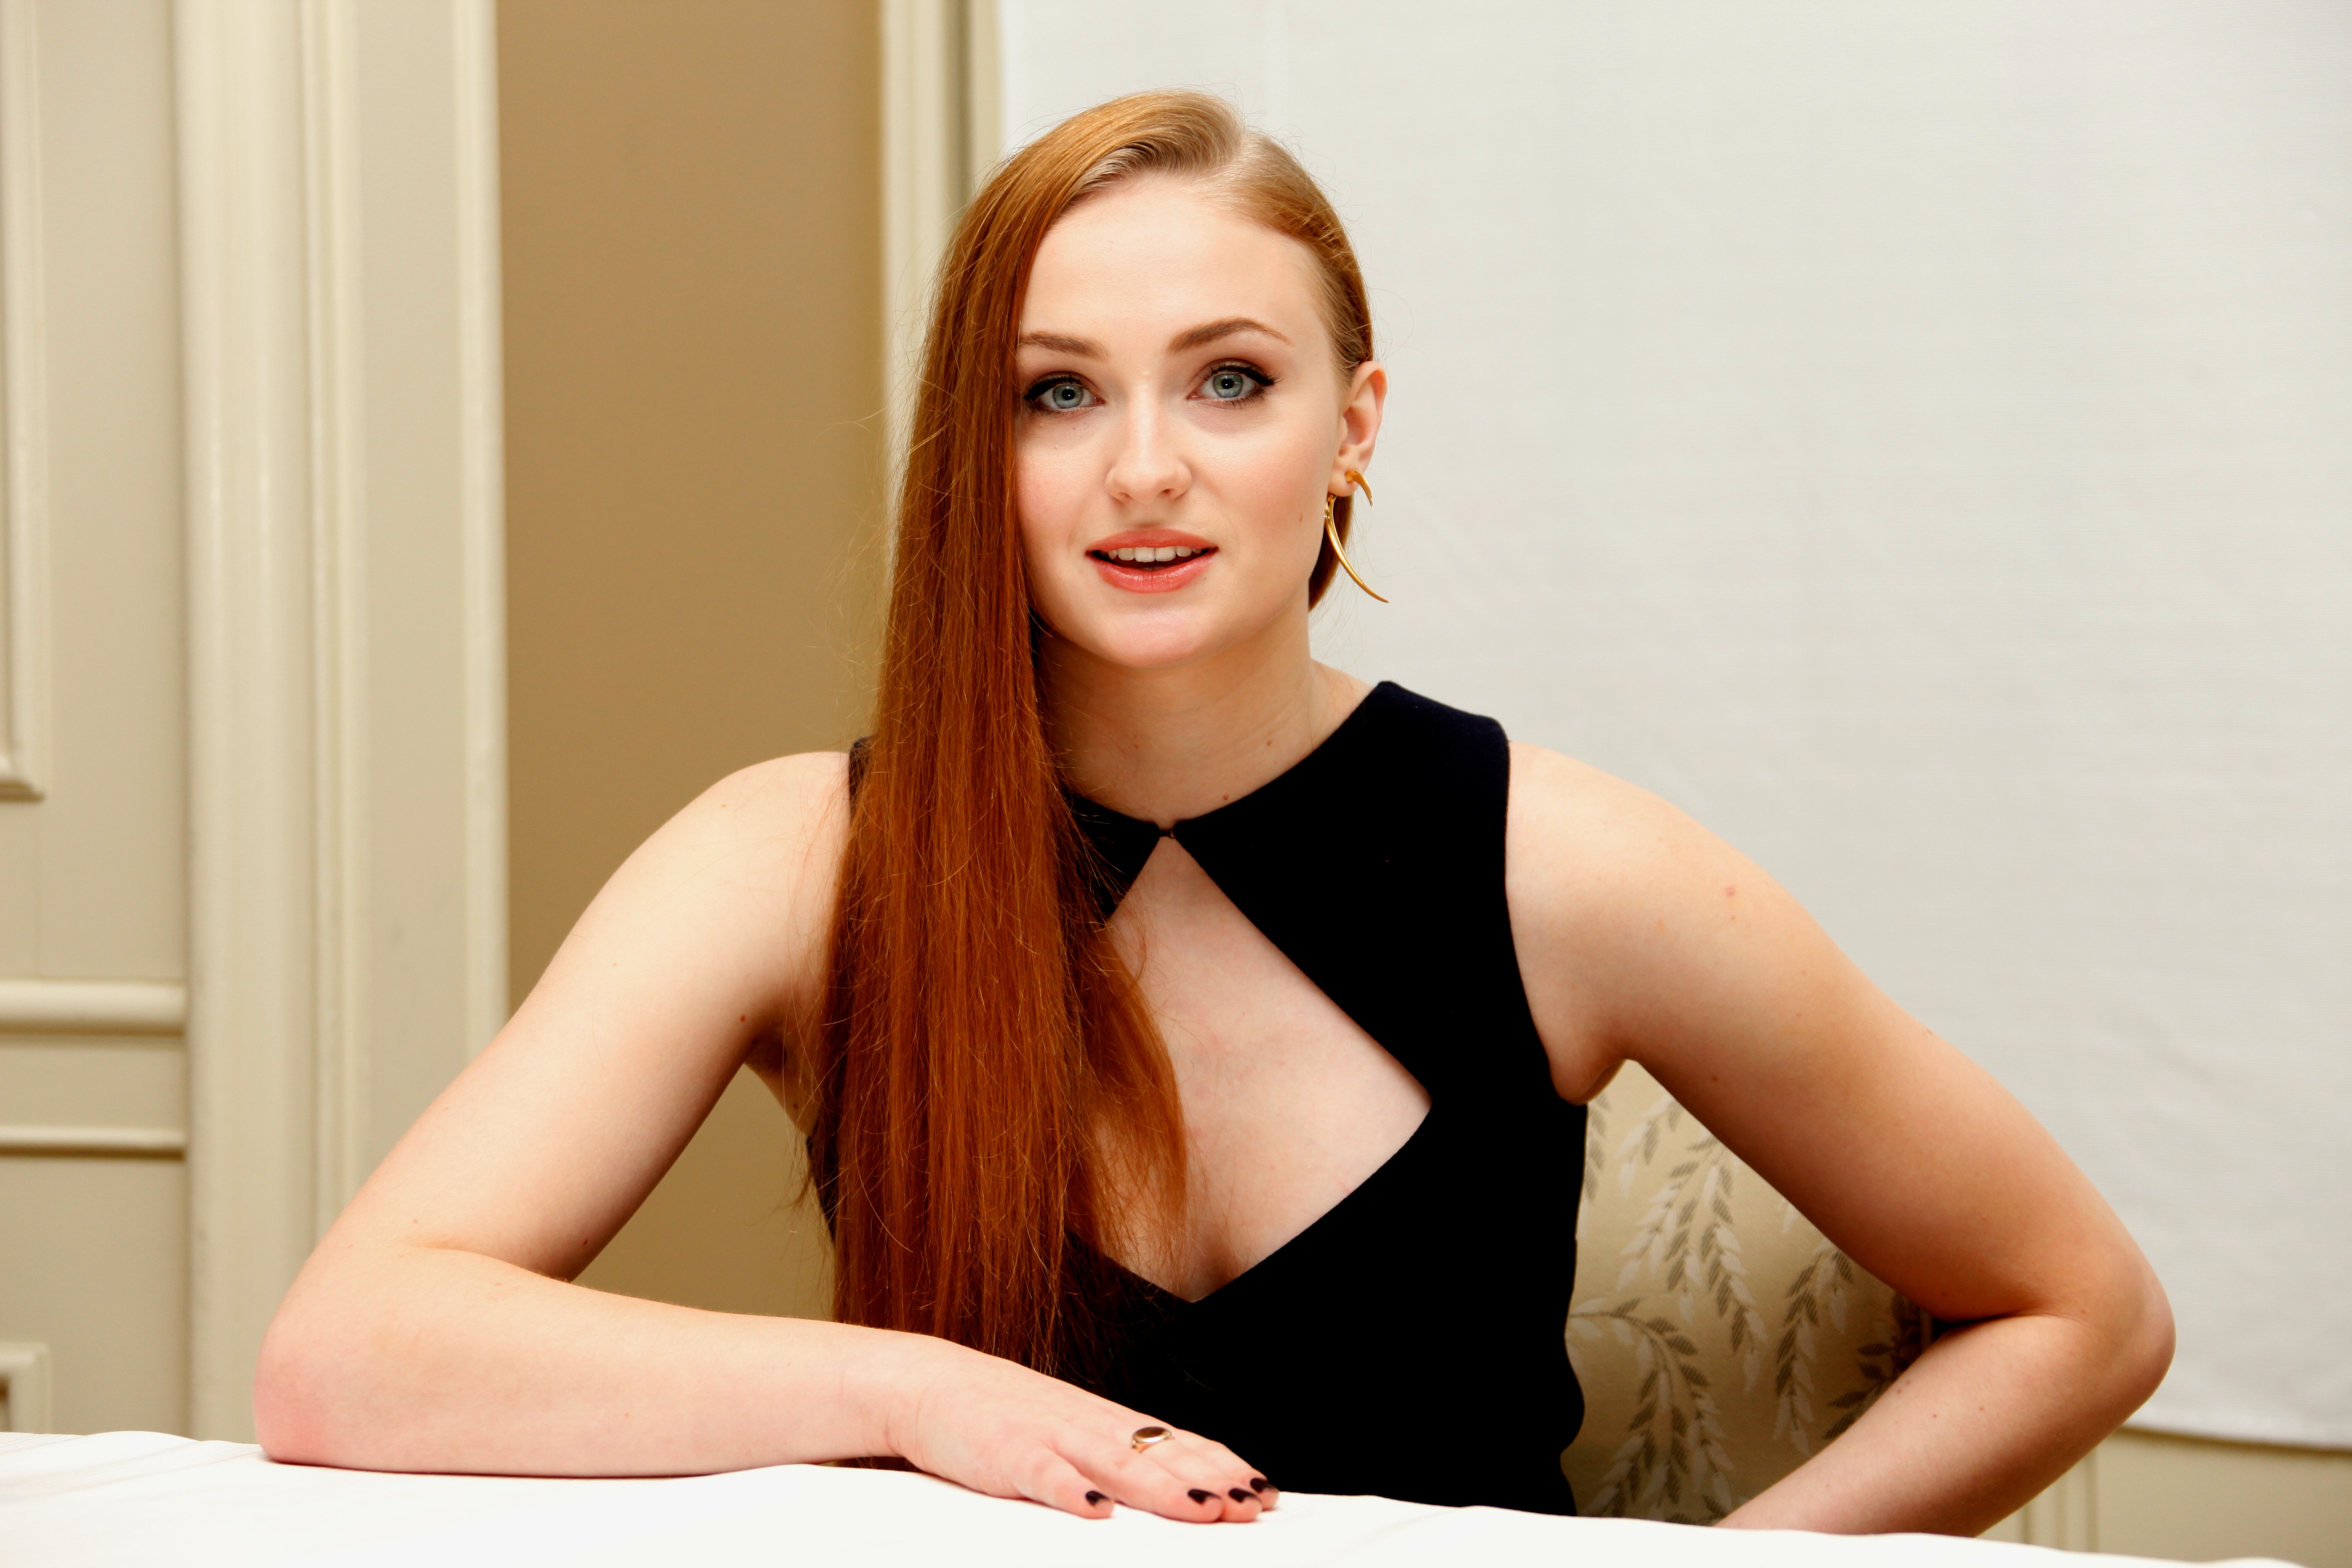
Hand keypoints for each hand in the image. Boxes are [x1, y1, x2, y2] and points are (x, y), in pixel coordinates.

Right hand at [885, 1337, 1275, 1521]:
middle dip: (1210, 1480)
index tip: (1263, 1489)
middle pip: (1159, 1452)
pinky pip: (1041, 1473)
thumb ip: (1117, 1455)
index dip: (1223, 1465)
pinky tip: (1095, 1509)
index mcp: (1105, 1420)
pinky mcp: (1004, 1451)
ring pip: (1113, 1461)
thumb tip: (1178, 1482)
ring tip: (1200, 1508)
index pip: (1177, 1441)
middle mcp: (1086, 1422)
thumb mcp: (1069, 1431)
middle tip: (1251, 1504)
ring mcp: (1046, 1434)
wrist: (930, 1382)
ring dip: (1160, 1487)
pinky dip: (1069, 1490)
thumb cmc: (1004, 1414)